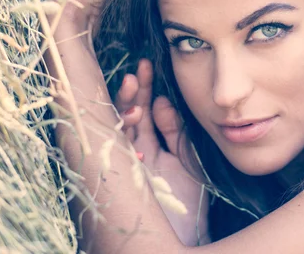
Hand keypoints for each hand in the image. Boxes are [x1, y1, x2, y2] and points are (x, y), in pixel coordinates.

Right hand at [115, 59, 209, 245]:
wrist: (183, 235)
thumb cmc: (186, 200)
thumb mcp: (186, 158)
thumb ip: (174, 131)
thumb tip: (160, 102)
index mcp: (152, 148)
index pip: (145, 113)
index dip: (146, 91)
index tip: (148, 67)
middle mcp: (136, 154)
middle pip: (130, 116)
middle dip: (133, 92)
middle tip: (137, 69)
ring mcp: (126, 164)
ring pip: (119, 129)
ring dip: (123, 106)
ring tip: (130, 84)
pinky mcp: (120, 175)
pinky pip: (116, 150)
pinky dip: (122, 133)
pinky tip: (132, 119)